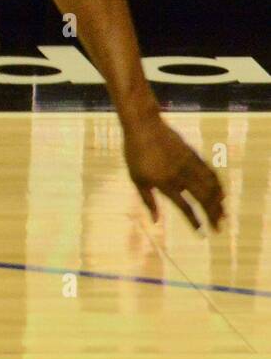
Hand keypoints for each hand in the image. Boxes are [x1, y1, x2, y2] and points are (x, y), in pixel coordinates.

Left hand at [123, 117, 224, 231]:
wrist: (143, 126)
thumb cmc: (135, 154)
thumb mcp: (136, 178)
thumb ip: (148, 200)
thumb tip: (155, 221)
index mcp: (165, 183)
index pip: (184, 207)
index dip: (194, 221)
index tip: (201, 232)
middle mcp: (180, 175)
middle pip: (202, 199)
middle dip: (212, 215)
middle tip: (218, 228)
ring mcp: (189, 164)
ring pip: (210, 186)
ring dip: (218, 202)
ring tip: (223, 214)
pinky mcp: (193, 155)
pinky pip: (209, 172)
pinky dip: (217, 184)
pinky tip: (220, 192)